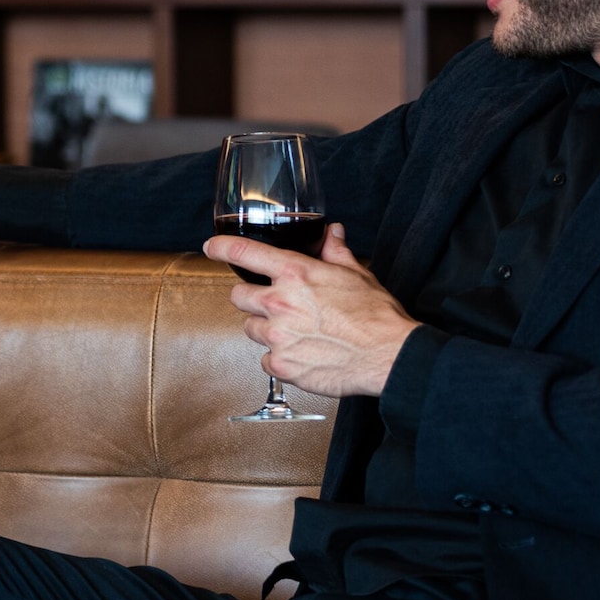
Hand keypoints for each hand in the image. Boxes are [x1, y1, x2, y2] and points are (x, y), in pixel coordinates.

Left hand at [204, 223, 419, 397]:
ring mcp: (277, 337)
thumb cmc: (375, 315)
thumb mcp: (356, 274)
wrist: (387, 355)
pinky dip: (278, 358)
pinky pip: (265, 360)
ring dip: (265, 329)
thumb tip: (332, 233)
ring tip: (294, 332)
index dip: (221, 247)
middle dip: (251, 298)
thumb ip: (335, 252)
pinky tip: (301, 354)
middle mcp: (279, 303)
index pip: (244, 252)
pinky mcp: (281, 366)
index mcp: (295, 274)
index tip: (211, 247)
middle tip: (273, 304)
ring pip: (249, 329)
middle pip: (237, 296)